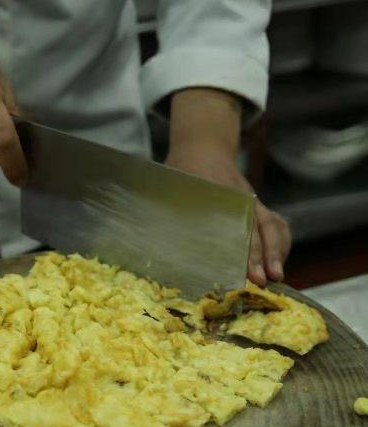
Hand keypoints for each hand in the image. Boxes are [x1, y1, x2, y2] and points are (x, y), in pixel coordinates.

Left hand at [167, 89, 291, 286]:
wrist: (203, 145)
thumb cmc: (180, 172)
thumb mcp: (169, 187)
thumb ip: (160, 212)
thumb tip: (144, 239)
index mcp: (219, 194)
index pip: (235, 225)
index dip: (242, 250)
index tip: (245, 271)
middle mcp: (240, 198)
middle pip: (259, 227)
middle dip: (262, 256)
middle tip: (263, 281)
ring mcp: (252, 201)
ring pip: (273, 225)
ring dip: (278, 251)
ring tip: (277, 276)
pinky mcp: (257, 205)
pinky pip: (277, 223)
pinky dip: (281, 242)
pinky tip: (278, 262)